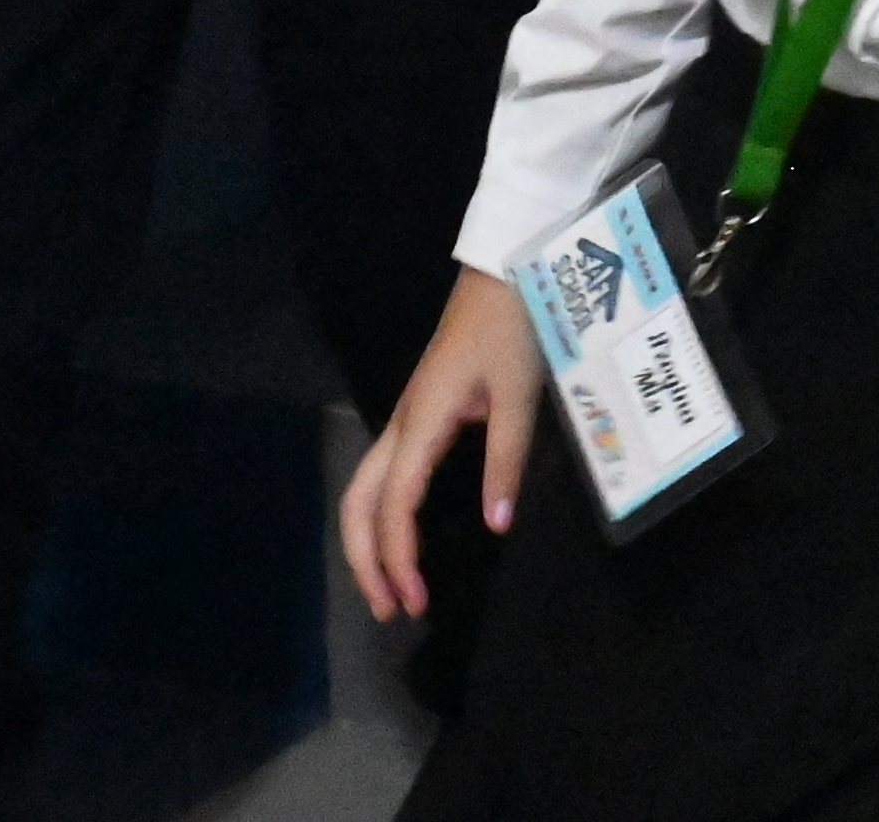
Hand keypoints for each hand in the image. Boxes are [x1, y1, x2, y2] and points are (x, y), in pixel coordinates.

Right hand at [340, 270, 543, 626]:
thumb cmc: (512, 326)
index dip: (397, 557)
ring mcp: (410, 417)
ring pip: (366, 487)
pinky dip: (384, 515)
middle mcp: (404, 423)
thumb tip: (497, 526)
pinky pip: (388, 474)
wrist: (503, 267)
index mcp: (423, 421)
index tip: (415, 601)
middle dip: (364, 559)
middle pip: (359, 501)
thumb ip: (507, 459)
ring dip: (369, 540)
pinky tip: (405, 536)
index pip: (394, 504)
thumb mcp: (520, 393)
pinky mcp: (423, 412)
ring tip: (391, 586)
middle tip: (389, 610)